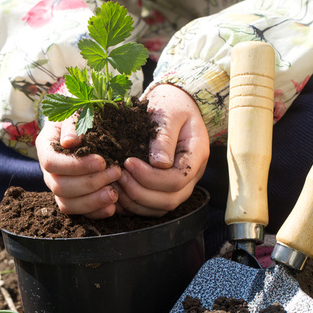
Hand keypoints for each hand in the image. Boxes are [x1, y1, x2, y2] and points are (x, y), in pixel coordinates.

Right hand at [36, 116, 121, 218]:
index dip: (75, 165)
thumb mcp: (79, 110)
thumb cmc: (84, 114)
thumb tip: (69, 141)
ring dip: (92, 201)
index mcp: (46, 146)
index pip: (51, 162)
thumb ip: (74, 123)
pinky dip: (96, 212)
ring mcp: (60, 186)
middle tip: (116, 173)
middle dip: (89, 183)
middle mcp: (49, 170)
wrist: (90, 122)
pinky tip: (112, 207)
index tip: (101, 161)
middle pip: (59, 186)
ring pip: (67, 203)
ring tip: (114, 193)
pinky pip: (79, 212)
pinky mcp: (73, 198)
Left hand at [116, 84, 209, 215]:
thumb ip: (165, 137)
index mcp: (196, 155)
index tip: (128, 162)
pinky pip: (152, 206)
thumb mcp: (168, 114)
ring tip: (115, 182)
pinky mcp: (167, 188)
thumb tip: (159, 164)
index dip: (150, 177)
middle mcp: (192, 175)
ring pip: (160, 208)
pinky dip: (133, 204)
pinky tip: (117, 191)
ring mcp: (181, 184)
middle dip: (140, 192)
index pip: (177, 180)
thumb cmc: (172, 106)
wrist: (176, 104)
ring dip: (135, 201)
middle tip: (118, 174)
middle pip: (170, 200)